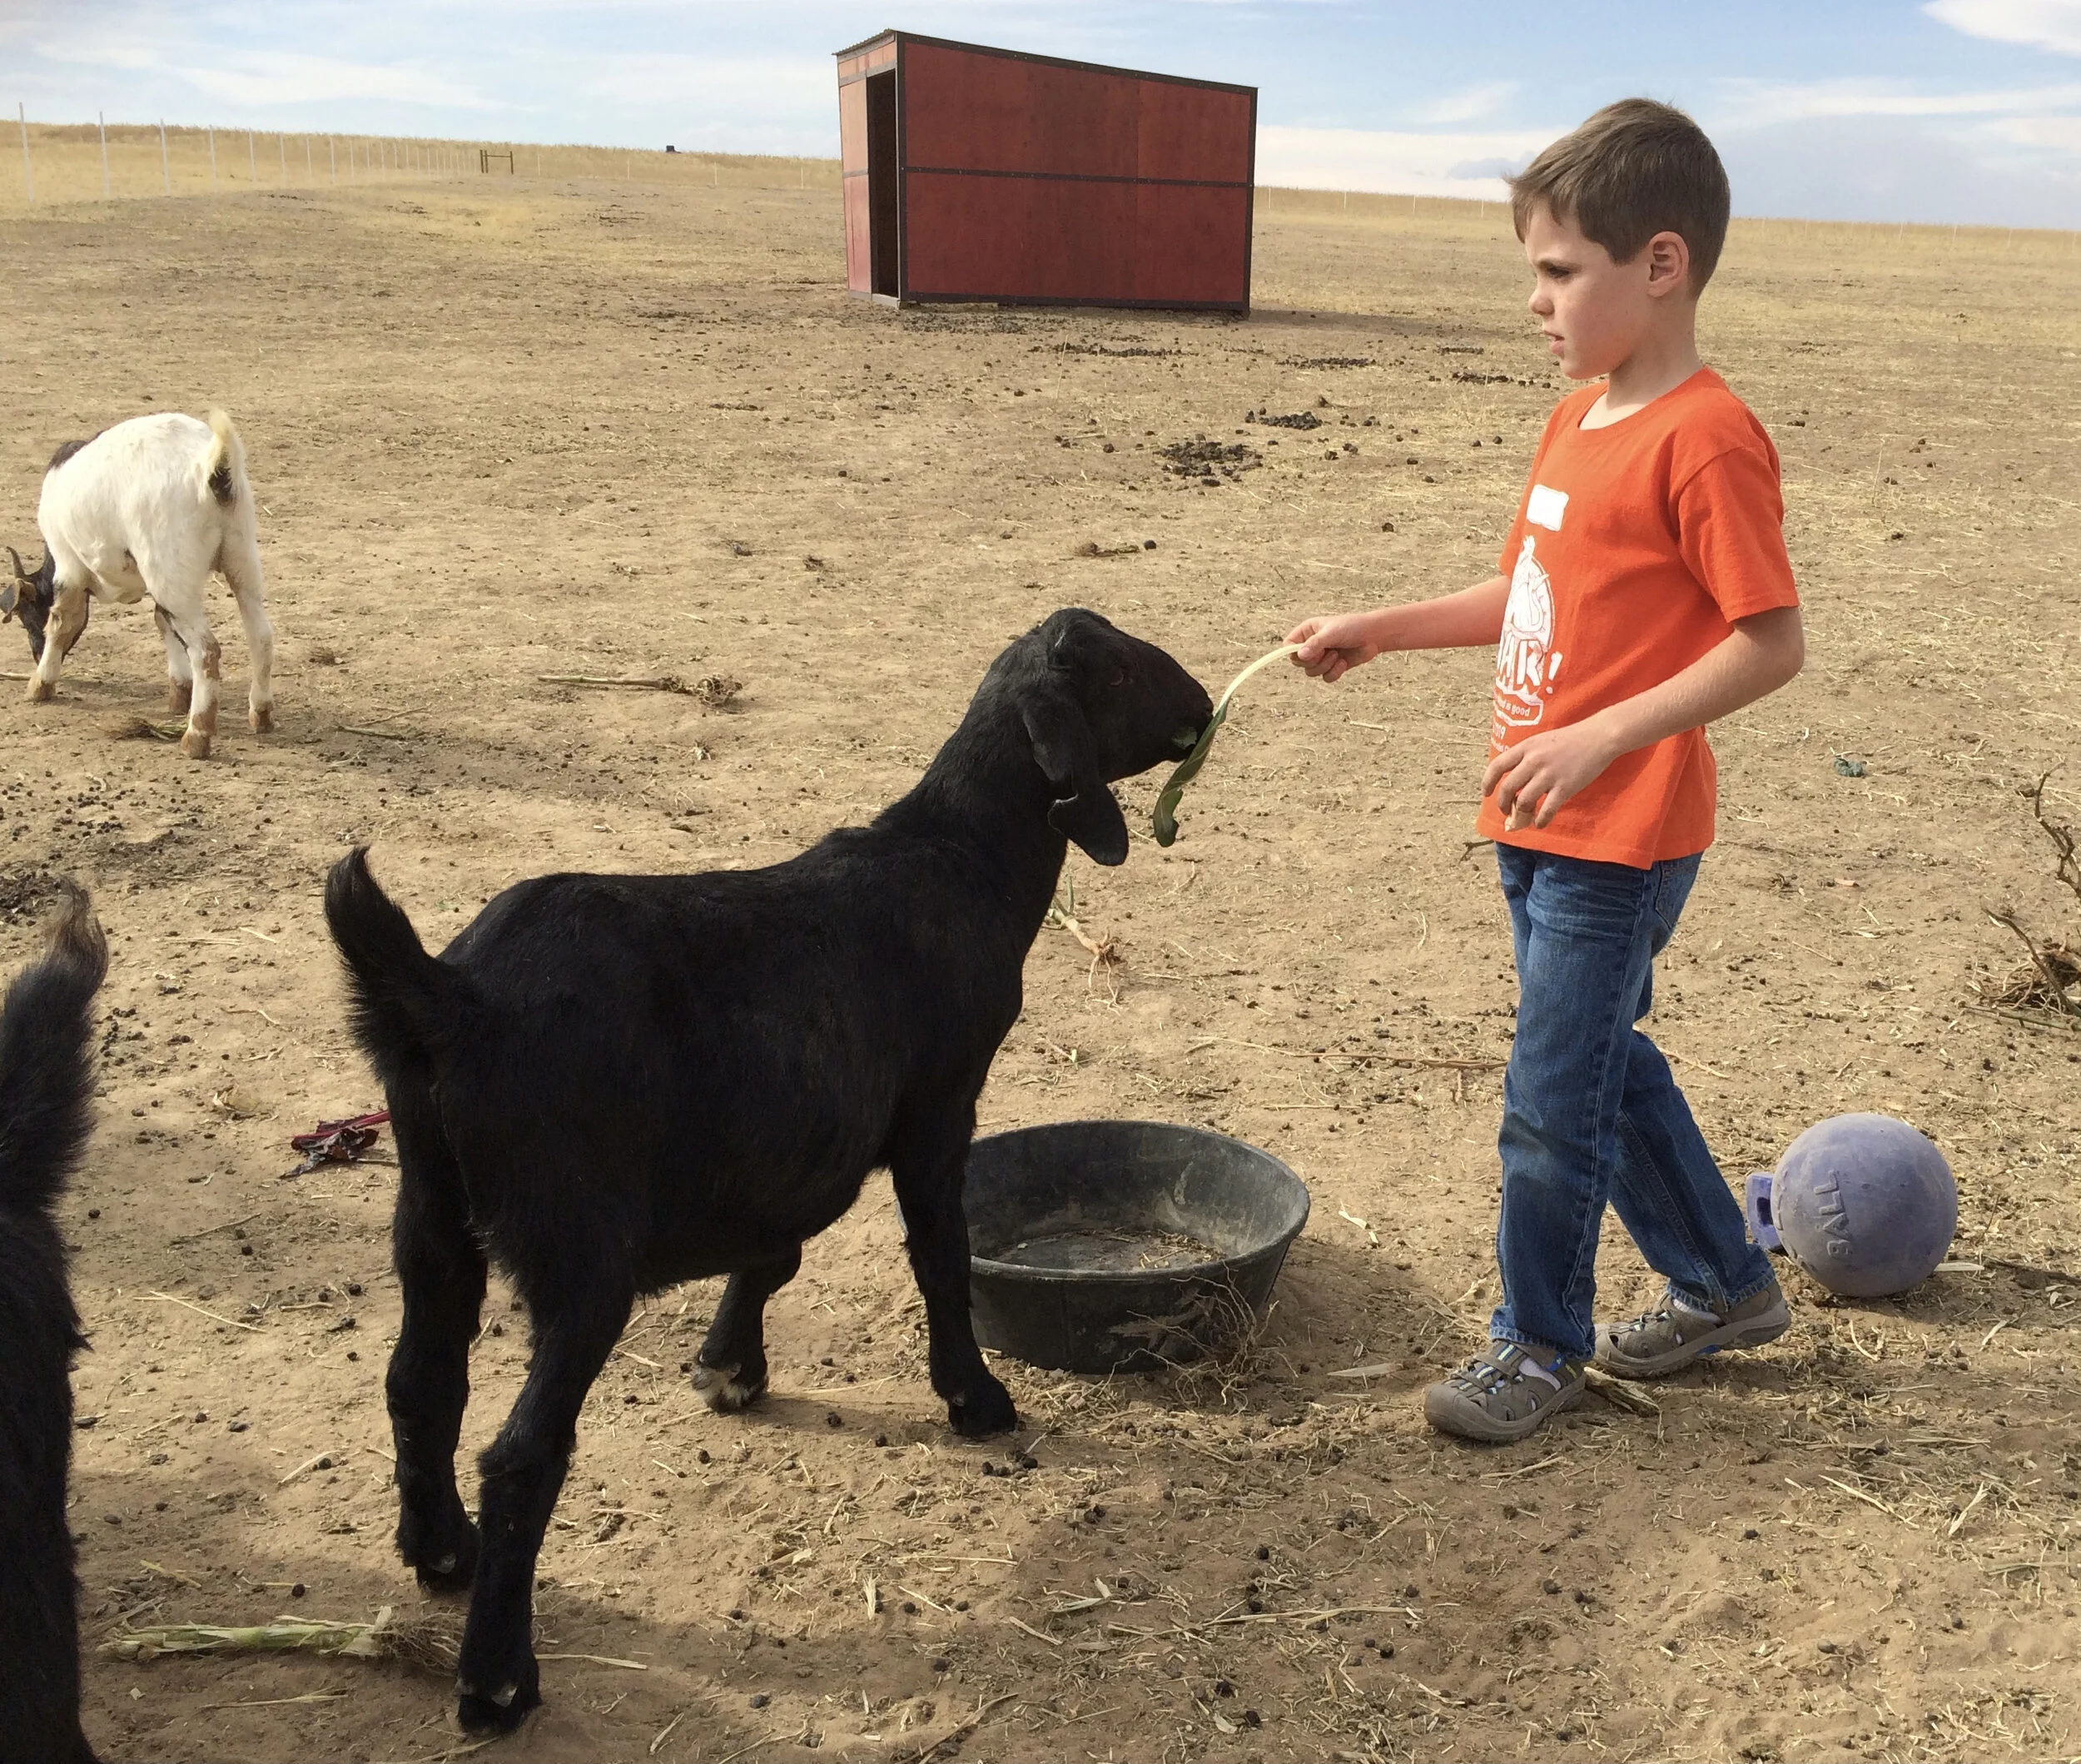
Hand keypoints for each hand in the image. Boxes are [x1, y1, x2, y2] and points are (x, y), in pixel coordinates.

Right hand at [1285, 612, 1383, 682]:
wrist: (1374, 636)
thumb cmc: (1354, 627)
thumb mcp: (1332, 633)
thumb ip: (1315, 644)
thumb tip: (1300, 656)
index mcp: (1307, 631)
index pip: (1288, 645)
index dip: (1293, 653)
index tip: (1305, 655)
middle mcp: (1311, 644)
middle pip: (1298, 662)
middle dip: (1313, 661)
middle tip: (1326, 653)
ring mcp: (1321, 656)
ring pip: (1311, 672)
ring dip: (1325, 667)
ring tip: (1337, 656)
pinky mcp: (1332, 666)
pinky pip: (1325, 678)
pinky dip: (1334, 673)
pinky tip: (1344, 663)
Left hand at [1483, 719, 1620, 829]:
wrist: (1598, 737)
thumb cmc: (1570, 739)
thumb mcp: (1541, 741)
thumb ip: (1526, 757)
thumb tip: (1512, 778)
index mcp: (1526, 748)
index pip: (1497, 766)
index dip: (1487, 782)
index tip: (1486, 793)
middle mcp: (1534, 761)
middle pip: (1507, 788)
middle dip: (1503, 804)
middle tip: (1506, 811)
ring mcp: (1549, 775)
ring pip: (1524, 802)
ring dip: (1520, 814)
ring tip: (1524, 817)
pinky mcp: (1565, 787)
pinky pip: (1546, 810)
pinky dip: (1540, 820)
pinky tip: (1540, 823)